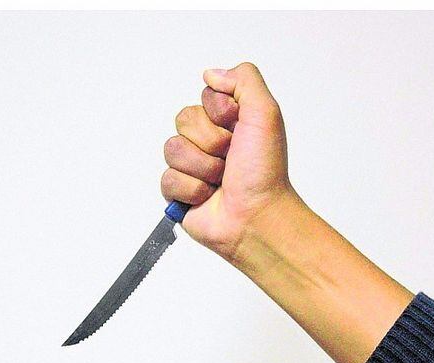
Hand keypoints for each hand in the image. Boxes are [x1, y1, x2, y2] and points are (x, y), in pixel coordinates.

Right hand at [161, 62, 296, 261]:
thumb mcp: (266, 114)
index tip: (239, 130)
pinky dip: (191, 189)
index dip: (220, 113)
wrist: (257, 217)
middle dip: (211, 141)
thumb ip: (244, 80)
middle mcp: (210, 140)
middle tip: (231, 158)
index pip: (204, 97)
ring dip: (202, 167)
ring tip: (221, 181)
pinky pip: (167, 178)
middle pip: (184, 120)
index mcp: (230, 121)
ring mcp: (193, 165)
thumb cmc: (265, 172)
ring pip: (173, 149)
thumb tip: (211, 74)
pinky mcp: (179, 191)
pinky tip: (208, 196)